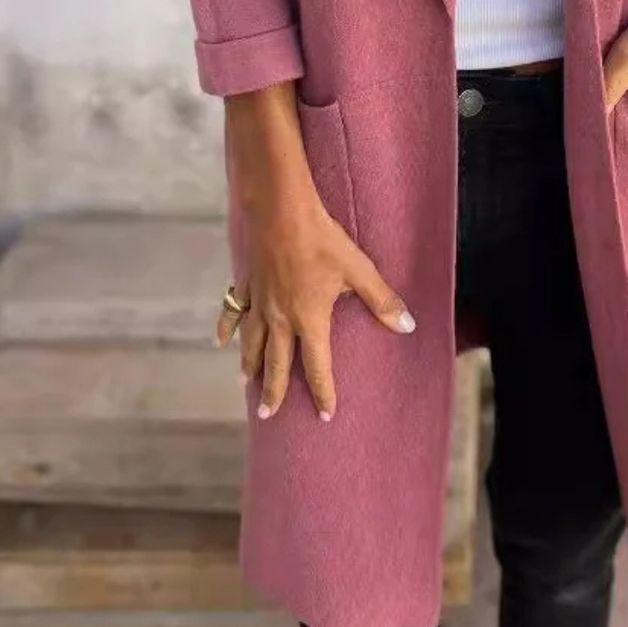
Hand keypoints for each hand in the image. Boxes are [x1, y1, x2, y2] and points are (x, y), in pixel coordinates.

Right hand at [216, 85, 414, 422]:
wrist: (281, 210)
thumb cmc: (323, 239)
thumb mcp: (358, 269)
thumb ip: (381, 300)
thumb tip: (407, 326)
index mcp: (310, 320)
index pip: (317, 367)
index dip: (322, 392)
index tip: (325, 415)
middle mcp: (281, 318)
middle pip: (276, 364)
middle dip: (275, 391)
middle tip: (269, 416)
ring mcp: (259, 302)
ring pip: (252, 343)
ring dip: (250, 366)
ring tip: (246, 385)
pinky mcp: (247, 283)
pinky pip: (234, 312)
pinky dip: (227, 328)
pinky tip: (220, 341)